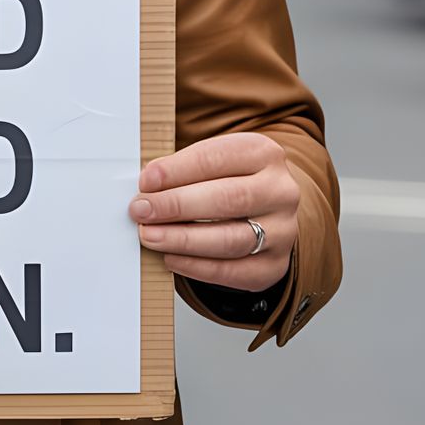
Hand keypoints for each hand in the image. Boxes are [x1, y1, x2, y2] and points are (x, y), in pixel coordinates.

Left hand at [129, 132, 297, 291]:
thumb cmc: (227, 180)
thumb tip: (146, 187)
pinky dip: (196, 266)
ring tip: (150, 236)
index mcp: (263, 154)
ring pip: (231, 239)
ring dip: (183, 239)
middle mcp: (280, 191)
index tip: (146, 181)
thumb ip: (183, 170)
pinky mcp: (274, 265)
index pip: (216, 159)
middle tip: (141, 211)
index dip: (177, 171)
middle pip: (227, 199)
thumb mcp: (212, 161)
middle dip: (177, 205)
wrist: (264, 209)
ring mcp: (282, 230)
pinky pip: (233, 271)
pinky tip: (171, 258)